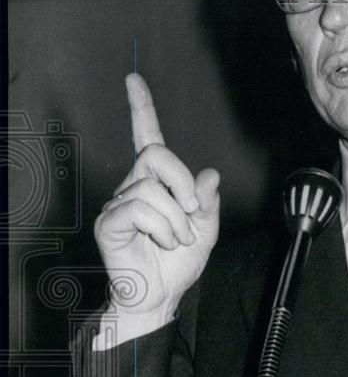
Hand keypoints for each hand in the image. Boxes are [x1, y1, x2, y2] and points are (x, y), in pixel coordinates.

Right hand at [95, 74, 219, 321]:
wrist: (162, 295)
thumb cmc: (178, 263)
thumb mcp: (206, 230)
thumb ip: (207, 202)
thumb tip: (208, 175)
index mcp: (157, 183)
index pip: (147, 138)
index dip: (141, 109)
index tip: (133, 80)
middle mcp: (134, 186)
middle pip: (155, 155)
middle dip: (181, 181)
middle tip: (191, 211)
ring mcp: (119, 203)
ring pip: (151, 188)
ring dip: (176, 218)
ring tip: (178, 239)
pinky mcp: (110, 222)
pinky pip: (138, 208)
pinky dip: (162, 227)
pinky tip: (163, 242)